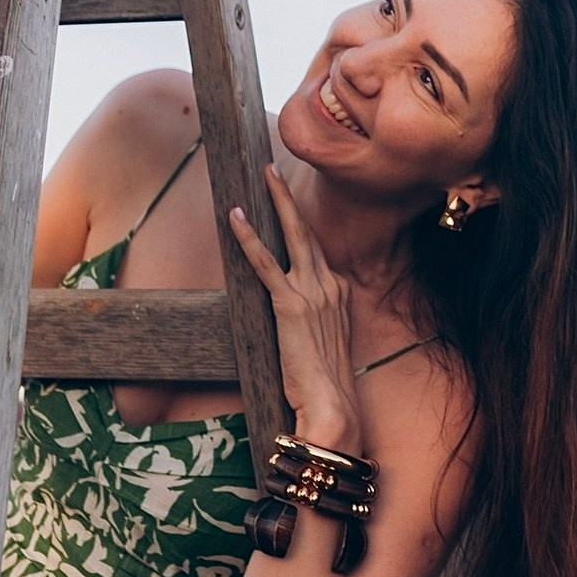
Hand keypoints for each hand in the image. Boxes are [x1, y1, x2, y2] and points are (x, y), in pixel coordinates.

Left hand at [228, 165, 362, 455]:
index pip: (318, 256)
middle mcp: (331, 287)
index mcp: (341, 295)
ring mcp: (313, 292)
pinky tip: (236, 217)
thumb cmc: (326, 385)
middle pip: (308, 233)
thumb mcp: (326, 345)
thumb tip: (297, 321)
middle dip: (288, 200)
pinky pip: (266, 263)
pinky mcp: (290, 305)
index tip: (284, 213)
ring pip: (293, 235)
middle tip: (272, 171)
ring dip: (276, 202)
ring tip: (264, 174)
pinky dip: (250, 237)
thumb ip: (314, 323)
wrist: (332, 405)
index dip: (300, 235)